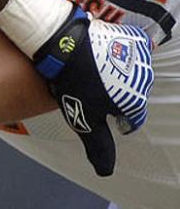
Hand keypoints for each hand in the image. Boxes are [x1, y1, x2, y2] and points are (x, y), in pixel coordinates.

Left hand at [34, 7, 153, 175]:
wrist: (64, 41)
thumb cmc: (73, 81)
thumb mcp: (84, 119)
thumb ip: (98, 145)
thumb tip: (105, 171)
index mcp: (135, 102)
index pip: (132, 121)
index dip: (117, 122)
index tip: (107, 117)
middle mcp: (144, 80)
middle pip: (131, 96)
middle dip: (115, 97)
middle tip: (92, 91)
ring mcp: (139, 57)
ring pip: (130, 74)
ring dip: (116, 75)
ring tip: (93, 72)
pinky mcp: (131, 37)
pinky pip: (129, 50)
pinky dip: (117, 54)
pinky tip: (98, 55)